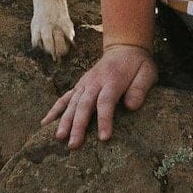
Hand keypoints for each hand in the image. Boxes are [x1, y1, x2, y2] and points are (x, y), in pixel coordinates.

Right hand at [43, 44, 157, 148]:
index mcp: (113, 80)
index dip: (104, 120)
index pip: (106, 102)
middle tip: (74, 145)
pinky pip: (64, 98)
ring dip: (64, 120)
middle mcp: (95, 82)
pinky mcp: (79, 86)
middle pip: (84, 105)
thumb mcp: (148, 72)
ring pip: (72, 103)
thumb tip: (131, 106)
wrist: (124, 47)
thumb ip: (140, 88)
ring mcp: (84, 84)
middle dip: (78, 125)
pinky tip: (45, 123)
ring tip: (58, 138)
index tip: (104, 138)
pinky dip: (54, 110)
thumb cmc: (138, 64)